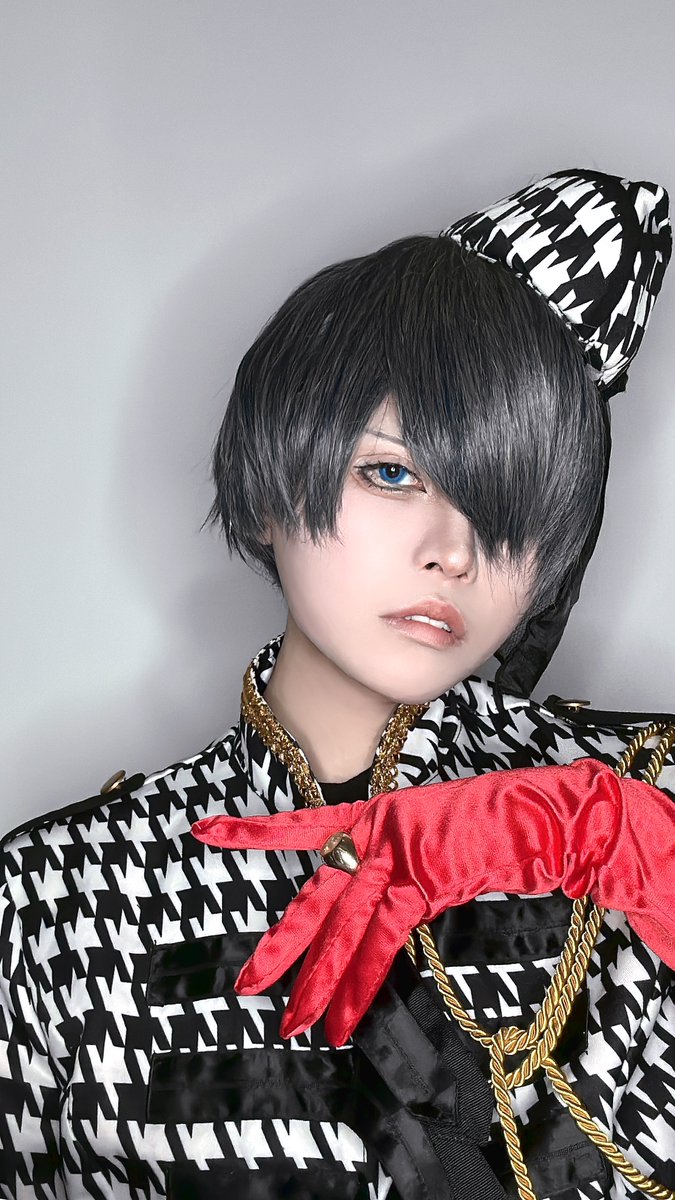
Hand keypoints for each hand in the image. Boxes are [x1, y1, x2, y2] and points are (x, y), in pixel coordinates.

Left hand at [192, 759, 674, 1044]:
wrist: (537, 816)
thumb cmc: (488, 818)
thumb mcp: (428, 831)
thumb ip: (392, 861)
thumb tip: (368, 896)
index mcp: (371, 817)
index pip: (302, 827)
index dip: (252, 833)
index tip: (205, 832)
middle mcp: (374, 836)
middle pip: (317, 897)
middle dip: (282, 947)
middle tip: (247, 985)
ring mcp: (396, 859)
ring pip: (346, 927)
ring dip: (320, 983)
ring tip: (293, 1023)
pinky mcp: (420, 886)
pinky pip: (383, 941)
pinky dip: (363, 984)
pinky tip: (343, 1019)